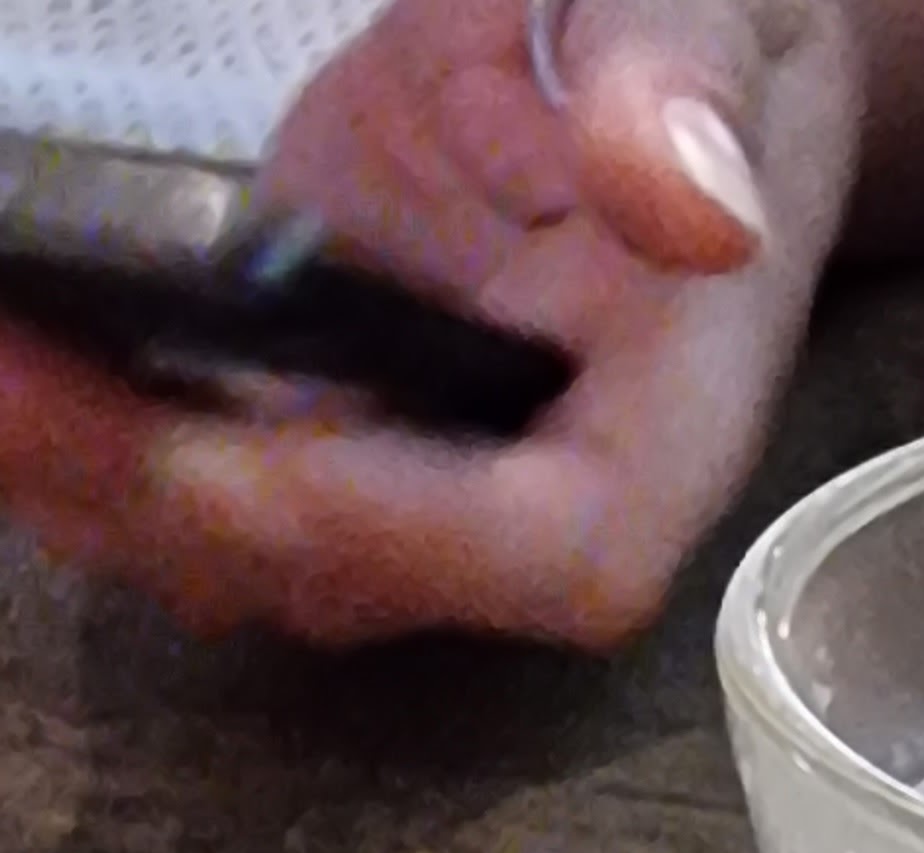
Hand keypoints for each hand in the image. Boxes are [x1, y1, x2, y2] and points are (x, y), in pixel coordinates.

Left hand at [0, 0, 859, 645]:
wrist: (657, 42)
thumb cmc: (699, 29)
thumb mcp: (702, 21)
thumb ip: (685, 101)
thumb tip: (691, 205)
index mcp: (665, 430)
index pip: (548, 553)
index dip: (385, 530)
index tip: (224, 467)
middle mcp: (533, 495)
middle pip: (355, 574)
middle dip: (169, 497)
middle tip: (13, 387)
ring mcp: (410, 470)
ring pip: (246, 548)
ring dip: (95, 478)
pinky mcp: (313, 414)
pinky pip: (195, 472)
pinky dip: (85, 431)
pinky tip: (8, 347)